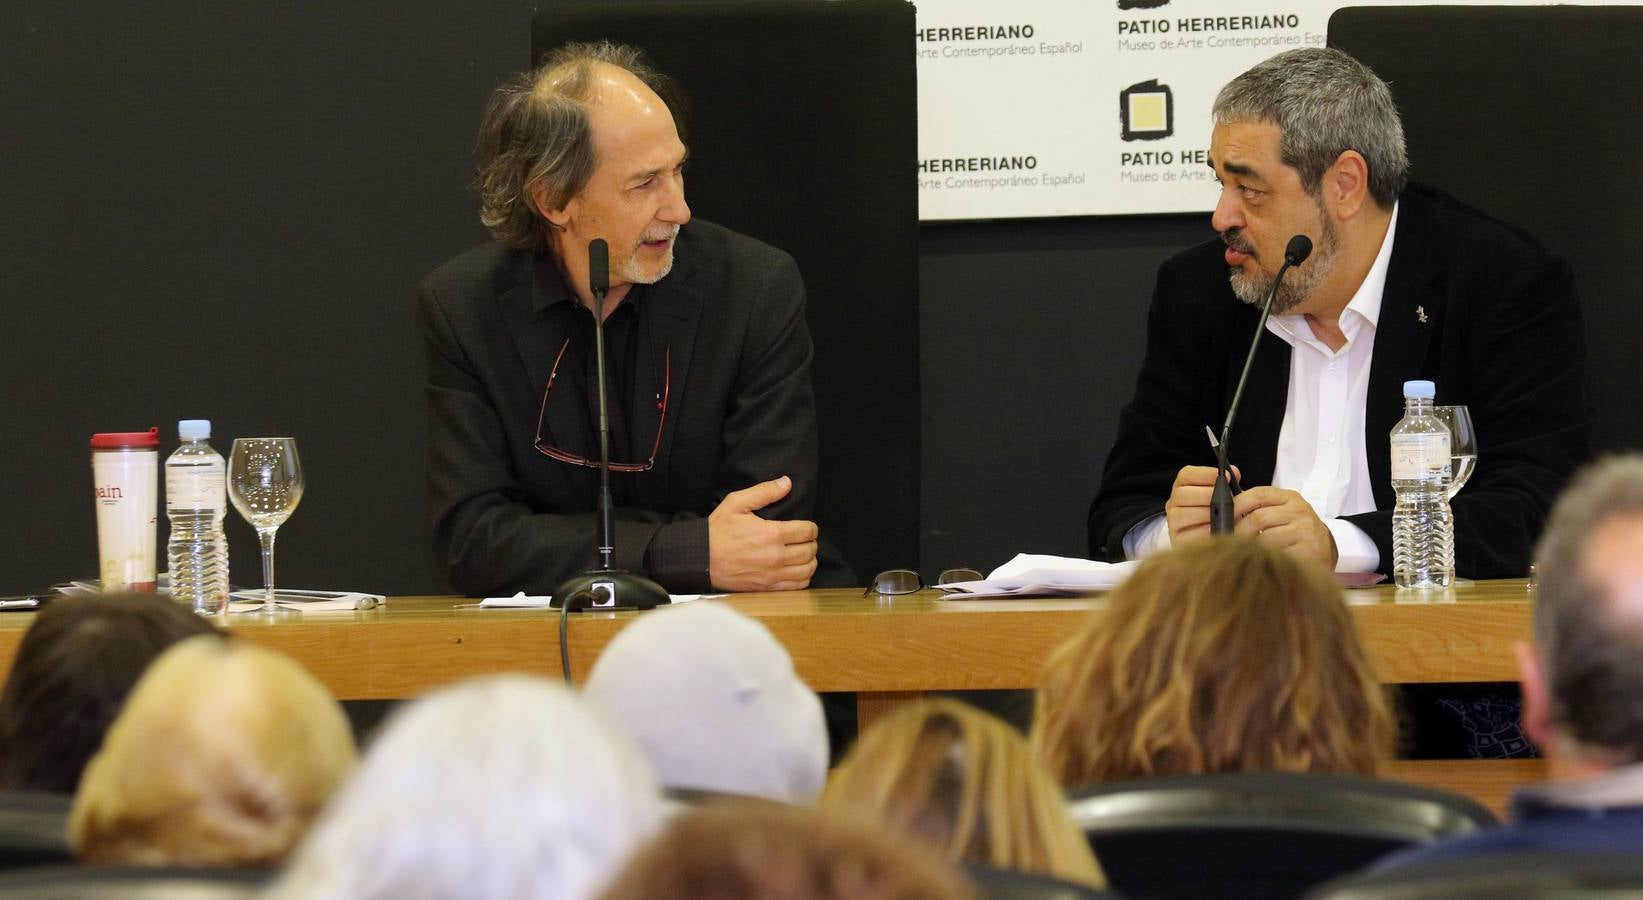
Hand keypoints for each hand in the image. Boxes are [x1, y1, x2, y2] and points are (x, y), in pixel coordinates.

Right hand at [708, 476, 818, 591]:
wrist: (699, 559)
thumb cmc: (717, 531)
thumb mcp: (736, 503)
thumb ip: (764, 492)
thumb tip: (786, 483)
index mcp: (771, 534)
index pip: (807, 531)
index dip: (811, 527)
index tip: (807, 526)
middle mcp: (775, 556)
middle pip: (810, 551)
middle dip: (811, 543)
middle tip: (804, 539)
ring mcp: (772, 575)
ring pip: (807, 570)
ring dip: (809, 561)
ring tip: (802, 554)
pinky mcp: (767, 588)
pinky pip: (797, 586)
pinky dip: (802, 578)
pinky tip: (795, 570)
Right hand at [1164, 464, 1240, 543]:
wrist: (1214, 542)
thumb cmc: (1219, 514)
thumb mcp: (1224, 497)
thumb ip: (1228, 485)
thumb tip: (1234, 473)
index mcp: (1183, 487)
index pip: (1186, 475)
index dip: (1205, 474)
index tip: (1226, 476)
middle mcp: (1174, 503)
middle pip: (1182, 494)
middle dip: (1207, 495)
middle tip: (1229, 499)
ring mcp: (1173, 522)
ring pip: (1181, 514)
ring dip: (1206, 514)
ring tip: (1226, 515)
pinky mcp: (1177, 540)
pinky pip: (1186, 535)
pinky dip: (1203, 531)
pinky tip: (1217, 529)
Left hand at [1233, 487, 1338, 568]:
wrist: (1325, 549)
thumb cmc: (1295, 529)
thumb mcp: (1281, 512)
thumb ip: (1257, 508)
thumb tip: (1223, 513)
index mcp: (1290, 497)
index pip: (1258, 494)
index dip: (1236, 505)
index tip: (1221, 516)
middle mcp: (1299, 511)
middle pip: (1259, 518)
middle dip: (1239, 531)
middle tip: (1228, 541)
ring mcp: (1305, 531)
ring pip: (1265, 538)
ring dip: (1249, 547)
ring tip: (1242, 552)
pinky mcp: (1307, 551)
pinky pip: (1276, 555)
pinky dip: (1263, 559)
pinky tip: (1259, 562)